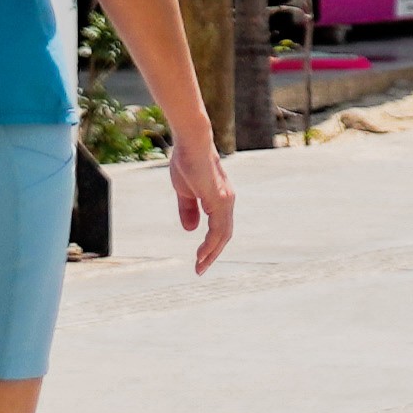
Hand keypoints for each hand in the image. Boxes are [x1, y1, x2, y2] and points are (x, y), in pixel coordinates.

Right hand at [164, 134, 238, 273]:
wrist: (191, 143)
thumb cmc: (187, 161)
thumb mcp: (185, 192)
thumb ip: (188, 210)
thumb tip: (191, 230)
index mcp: (220, 199)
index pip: (220, 227)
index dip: (211, 244)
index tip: (199, 259)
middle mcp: (227, 201)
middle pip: (224, 235)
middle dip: (212, 254)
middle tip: (200, 269)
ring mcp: (225, 201)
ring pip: (223, 235)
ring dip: (211, 253)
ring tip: (200, 267)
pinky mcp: (220, 200)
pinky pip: (218, 229)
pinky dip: (211, 244)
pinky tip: (202, 254)